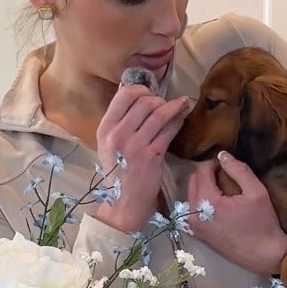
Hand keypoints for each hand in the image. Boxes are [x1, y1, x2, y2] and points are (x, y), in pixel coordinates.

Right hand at [94, 84, 191, 233]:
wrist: (124, 201)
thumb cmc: (118, 170)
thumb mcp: (109, 143)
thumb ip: (118, 118)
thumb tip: (128, 86)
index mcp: (105, 128)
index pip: (125, 94)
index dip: (141, 89)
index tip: (149, 95)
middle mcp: (118, 134)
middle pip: (145, 101)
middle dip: (159, 99)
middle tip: (164, 105)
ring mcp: (136, 145)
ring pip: (159, 113)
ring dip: (173, 106)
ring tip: (179, 105)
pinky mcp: (153, 155)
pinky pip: (169, 129)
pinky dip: (178, 120)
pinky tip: (181, 118)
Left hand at [187, 151, 286, 276]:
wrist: (263, 255)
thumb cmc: (263, 223)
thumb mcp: (256, 192)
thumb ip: (238, 170)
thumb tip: (222, 154)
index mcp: (207, 202)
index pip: (202, 170)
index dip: (215, 163)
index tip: (229, 165)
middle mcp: (194, 214)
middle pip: (193, 181)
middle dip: (207, 174)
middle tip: (226, 176)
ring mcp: (193, 226)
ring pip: (191, 194)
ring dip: (204, 187)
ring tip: (223, 189)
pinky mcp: (197, 234)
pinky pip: (193, 209)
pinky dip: (202, 201)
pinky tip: (219, 204)